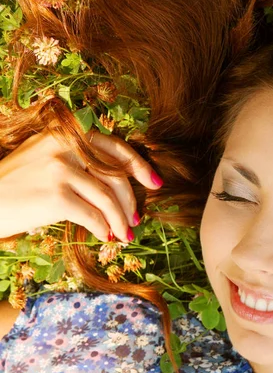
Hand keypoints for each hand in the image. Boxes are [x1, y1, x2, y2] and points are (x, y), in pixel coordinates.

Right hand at [0, 129, 162, 242]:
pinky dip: (104, 229)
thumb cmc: (18, 186)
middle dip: (131, 202)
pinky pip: (94, 216)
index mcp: (65, 134)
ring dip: (121, 221)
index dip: (138, 165)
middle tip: (137, 221)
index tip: (155, 183)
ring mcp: (60, 170)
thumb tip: (122, 184)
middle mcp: (65, 147)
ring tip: (124, 235)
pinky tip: (105, 237)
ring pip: (108, 199)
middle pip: (116, 175)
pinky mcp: (56, 196)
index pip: (113, 147)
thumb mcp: (46, 160)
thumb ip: (81, 162)